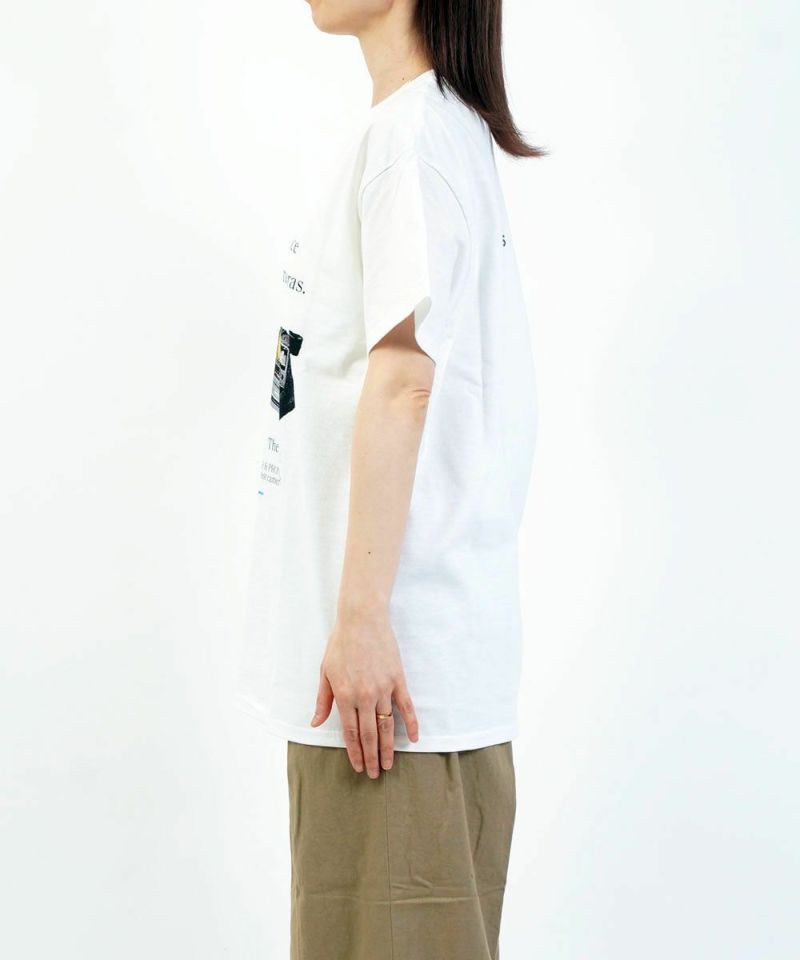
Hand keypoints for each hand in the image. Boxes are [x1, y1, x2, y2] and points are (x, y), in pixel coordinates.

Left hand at [310, 606, 418, 775]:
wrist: (362, 619)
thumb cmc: (341, 644)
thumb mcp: (325, 671)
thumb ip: (322, 700)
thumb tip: (315, 723)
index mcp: (345, 696)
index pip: (350, 732)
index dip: (354, 752)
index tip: (357, 766)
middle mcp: (365, 696)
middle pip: (370, 734)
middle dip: (371, 757)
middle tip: (373, 774)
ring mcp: (384, 689)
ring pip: (387, 726)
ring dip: (388, 748)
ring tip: (388, 765)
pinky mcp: (398, 680)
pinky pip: (406, 707)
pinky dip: (411, 724)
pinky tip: (413, 739)